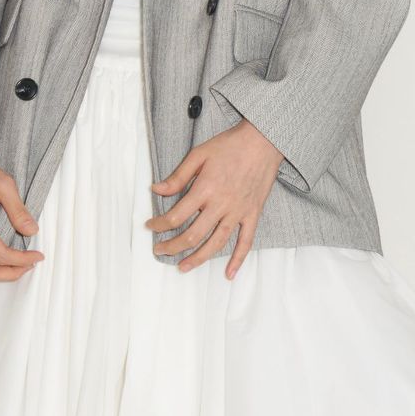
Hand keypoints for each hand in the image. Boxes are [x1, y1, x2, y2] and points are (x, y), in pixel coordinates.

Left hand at [148, 119, 283, 276]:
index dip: (160, 224)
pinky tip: (229, 274)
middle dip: (172, 246)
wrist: (263, 141)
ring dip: (197, 258)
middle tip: (160, 250)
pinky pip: (245, 242)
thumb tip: (156, 190)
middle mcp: (221, 204)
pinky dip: (238, 260)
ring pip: (215, 243)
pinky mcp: (252, 215)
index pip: (177, 215)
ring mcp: (238, 212)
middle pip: (193, 235)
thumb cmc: (230, 145)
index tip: (150, 226)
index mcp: (206, 189)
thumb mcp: (198, 154)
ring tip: (183, 267)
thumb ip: (178, 176)